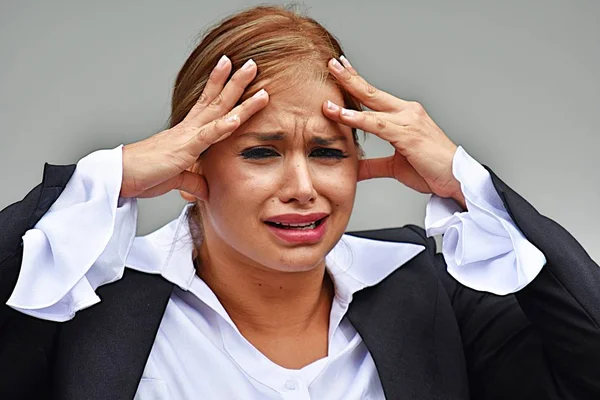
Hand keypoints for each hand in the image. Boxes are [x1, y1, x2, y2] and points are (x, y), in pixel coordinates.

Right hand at [120, 57, 268, 198]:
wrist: (119, 176)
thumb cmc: (143, 174)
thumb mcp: (175, 178)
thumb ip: (193, 181)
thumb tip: (205, 191)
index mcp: (186, 133)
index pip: (208, 105)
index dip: (221, 87)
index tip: (233, 71)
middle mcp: (188, 128)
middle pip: (217, 99)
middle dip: (235, 81)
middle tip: (251, 63)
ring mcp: (187, 136)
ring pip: (217, 109)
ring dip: (236, 90)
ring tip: (251, 70)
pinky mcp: (184, 150)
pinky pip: (206, 136)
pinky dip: (223, 127)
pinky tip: (237, 117)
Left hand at [322, 56, 465, 208]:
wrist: (456, 180)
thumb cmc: (431, 170)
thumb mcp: (395, 167)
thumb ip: (373, 165)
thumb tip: (354, 168)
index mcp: (405, 116)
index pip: (375, 96)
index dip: (357, 82)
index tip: (341, 69)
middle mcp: (407, 112)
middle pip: (372, 91)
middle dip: (350, 77)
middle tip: (332, 64)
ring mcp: (408, 121)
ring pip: (372, 103)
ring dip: (349, 92)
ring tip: (330, 84)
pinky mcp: (408, 134)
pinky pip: (377, 124)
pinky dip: (357, 118)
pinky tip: (341, 114)